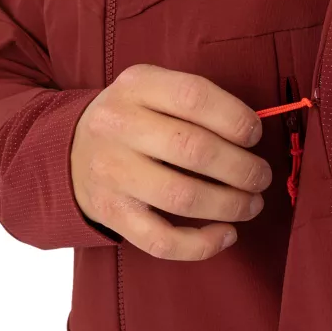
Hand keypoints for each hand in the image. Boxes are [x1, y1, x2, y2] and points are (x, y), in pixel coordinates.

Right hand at [71, 64, 271, 260]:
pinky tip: (227, 234)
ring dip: (231, 205)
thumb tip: (253, 132)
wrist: (70, 150)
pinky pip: (161, 240)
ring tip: (252, 203)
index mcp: (137, 86)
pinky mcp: (111, 213)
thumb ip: (197, 101)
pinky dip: (202, 244)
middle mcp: (118, 125)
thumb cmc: (134, 117)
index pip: (194, 96)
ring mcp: (112, 172)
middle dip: (243, 168)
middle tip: (261, 176)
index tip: (255, 135)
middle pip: (194, 149)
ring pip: (182, 196)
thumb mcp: (154, 89)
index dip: (236, 118)